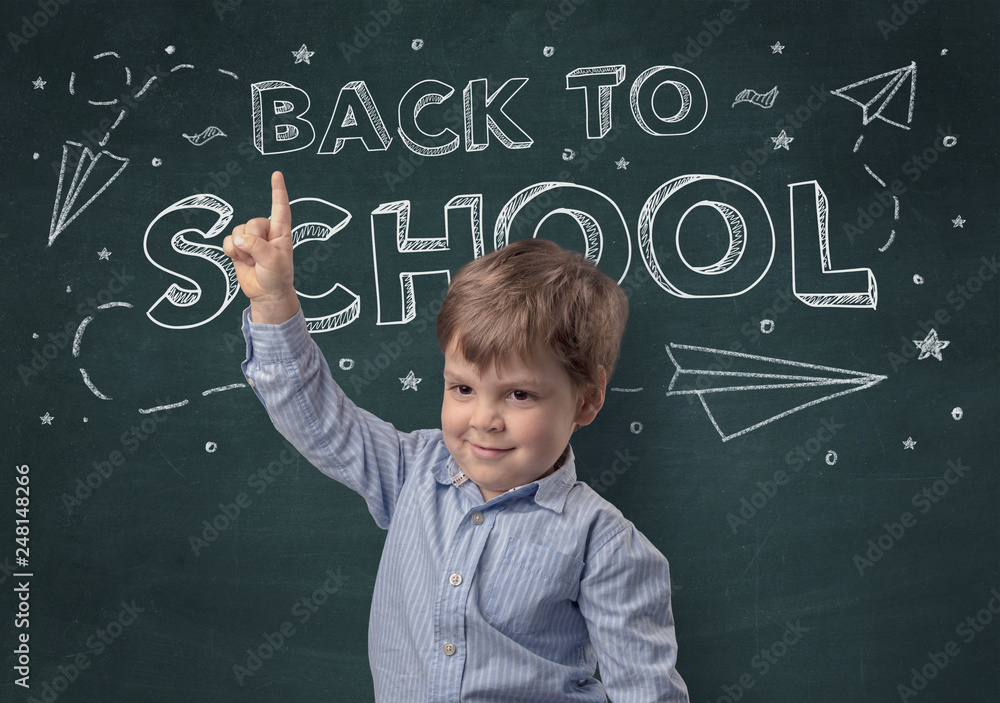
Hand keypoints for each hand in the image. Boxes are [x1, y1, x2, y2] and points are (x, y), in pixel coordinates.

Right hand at [223, 171, 299, 323]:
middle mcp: (266, 232)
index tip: (277, 174)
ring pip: (238, 231)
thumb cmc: (277, 277)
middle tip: (259, 257)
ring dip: (242, 249)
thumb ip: (257, 247)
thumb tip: (238, 238)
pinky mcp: (238, 248)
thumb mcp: (273, 262)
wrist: (266, 294)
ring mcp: (251, 239)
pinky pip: (228, 241)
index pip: (280, 208)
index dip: (278, 191)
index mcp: (281, 232)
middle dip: (252, 241)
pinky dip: (232, 252)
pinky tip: (241, 261)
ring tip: (252, 261)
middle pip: (252, 223)